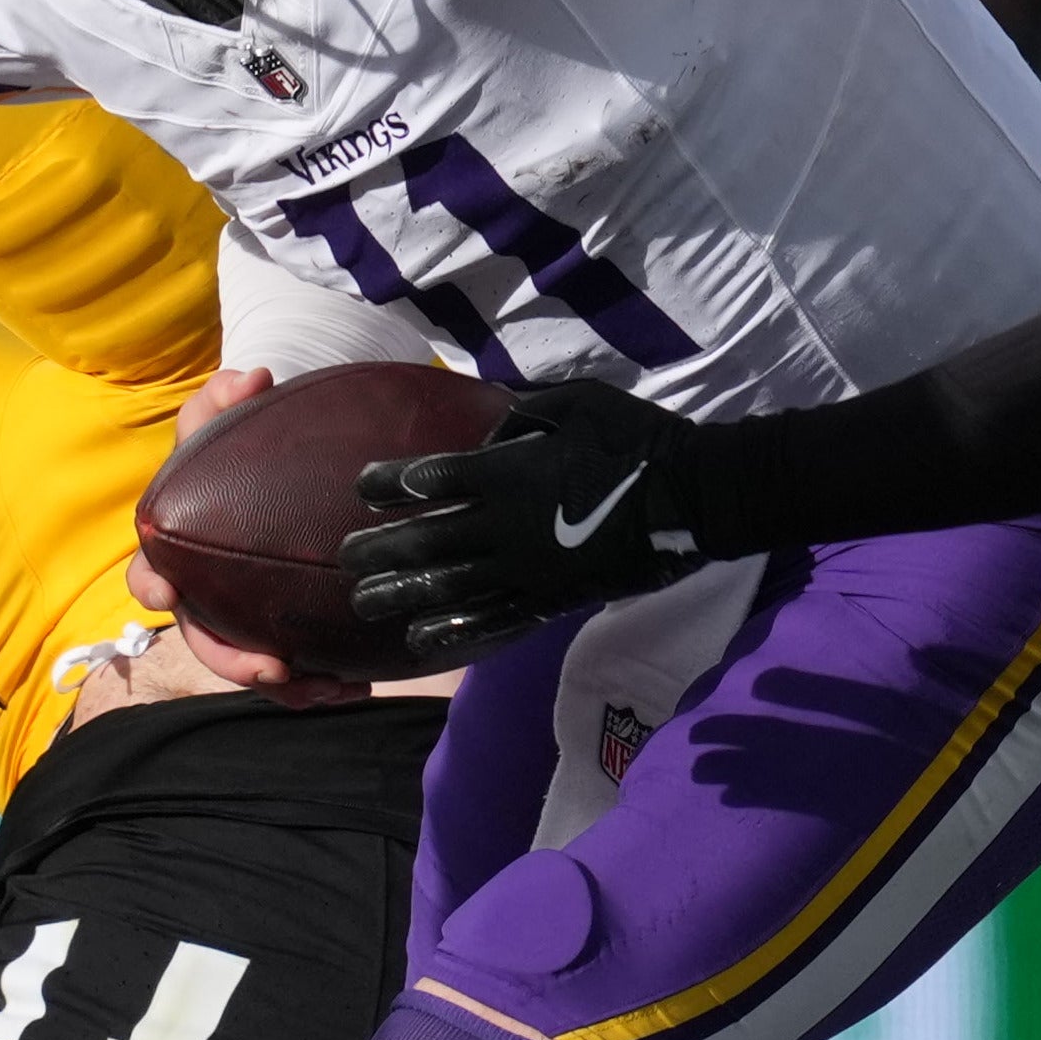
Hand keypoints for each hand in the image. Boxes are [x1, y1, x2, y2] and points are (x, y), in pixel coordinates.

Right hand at [120, 367, 360, 702]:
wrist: (277, 466)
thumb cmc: (235, 444)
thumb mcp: (225, 412)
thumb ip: (226, 395)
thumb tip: (253, 380)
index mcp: (175, 545)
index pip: (147, 572)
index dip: (153, 586)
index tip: (169, 594)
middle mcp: (202, 591)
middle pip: (204, 640)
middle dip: (235, 661)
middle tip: (275, 667)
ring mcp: (240, 617)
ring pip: (252, 666)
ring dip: (288, 686)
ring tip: (333, 687)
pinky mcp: (280, 632)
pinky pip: (294, 672)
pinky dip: (321, 682)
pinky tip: (357, 683)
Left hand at [337, 379, 716, 664]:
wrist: (695, 495)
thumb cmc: (638, 439)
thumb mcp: (578, 401)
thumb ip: (524, 412)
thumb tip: (488, 426)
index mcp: (512, 472)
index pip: (435, 478)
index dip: (393, 482)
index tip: (363, 485)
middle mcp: (510, 525)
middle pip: (430, 540)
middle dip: (383, 548)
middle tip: (345, 557)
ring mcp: (530, 568)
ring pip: (451, 586)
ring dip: (403, 593)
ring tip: (364, 601)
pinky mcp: (553, 598)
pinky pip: (495, 618)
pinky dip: (456, 629)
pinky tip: (423, 638)